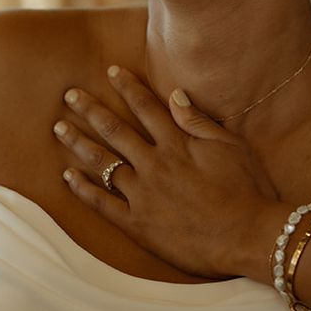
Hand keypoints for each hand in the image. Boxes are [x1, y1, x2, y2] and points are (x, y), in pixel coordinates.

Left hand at [54, 68, 284, 280]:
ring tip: (59, 128)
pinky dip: (82, 188)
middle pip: (114, 130)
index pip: (146, 107)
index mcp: (177, 144)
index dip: (127, 87)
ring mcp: (142, 194)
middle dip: (89, 109)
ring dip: (78, 142)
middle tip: (69, 95)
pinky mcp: (137, 224)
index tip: (110, 71)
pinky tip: (67, 175)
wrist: (251, 239)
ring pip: (101, 162)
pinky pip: (101, 203)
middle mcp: (154, 164)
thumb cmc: (249, 192)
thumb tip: (175, 95)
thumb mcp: (231, 148)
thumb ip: (199, 122)